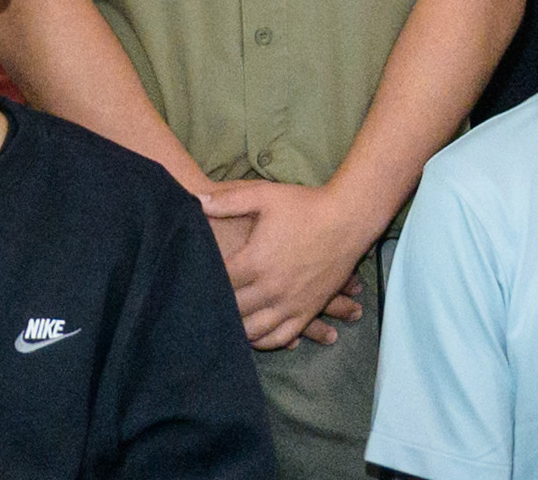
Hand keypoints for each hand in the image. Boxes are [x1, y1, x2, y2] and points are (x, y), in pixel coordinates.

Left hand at [203, 179, 380, 349]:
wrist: (349, 218)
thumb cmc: (305, 205)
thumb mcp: (264, 195)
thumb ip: (228, 200)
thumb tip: (196, 201)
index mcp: (256, 260)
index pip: (218, 281)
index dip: (200, 283)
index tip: (188, 284)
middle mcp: (272, 287)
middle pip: (232, 309)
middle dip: (215, 309)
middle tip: (197, 312)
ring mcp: (291, 302)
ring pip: (254, 329)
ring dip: (236, 330)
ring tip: (221, 327)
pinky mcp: (308, 310)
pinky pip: (282, 336)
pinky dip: (264, 341)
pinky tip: (253, 338)